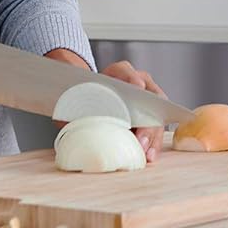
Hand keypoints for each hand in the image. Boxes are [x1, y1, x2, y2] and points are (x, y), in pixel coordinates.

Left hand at [45, 50, 168, 162]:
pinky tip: (149, 156)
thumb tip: (70, 121)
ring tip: (147, 153)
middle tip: (140, 138)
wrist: (90, 99)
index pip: (126, 71)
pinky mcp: (149, 119)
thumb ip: (76, 106)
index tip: (137, 87)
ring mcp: (147, 101)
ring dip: (153, 137)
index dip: (132, 79)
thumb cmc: (86, 96)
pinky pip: (156, 130)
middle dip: (147, 121)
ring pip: (157, 116)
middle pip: (149, 98)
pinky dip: (153, 144)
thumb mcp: (78, 98)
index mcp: (118, 73)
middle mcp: (138, 83)